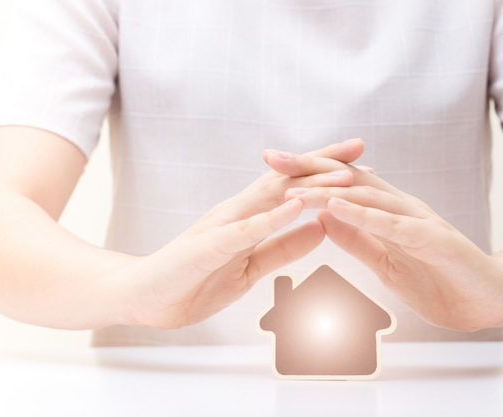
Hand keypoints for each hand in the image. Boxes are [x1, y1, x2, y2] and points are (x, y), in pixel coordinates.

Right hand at [122, 139, 365, 328]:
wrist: (143, 296)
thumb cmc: (193, 280)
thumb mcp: (250, 267)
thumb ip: (282, 248)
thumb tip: (318, 231)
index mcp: (245, 219)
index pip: (289, 188)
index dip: (323, 175)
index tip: (359, 165)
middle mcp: (235, 213)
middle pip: (284, 180)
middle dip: (322, 163)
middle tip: (359, 147)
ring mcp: (220, 226)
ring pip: (268, 199)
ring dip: (307, 185)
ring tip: (342, 175)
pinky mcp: (207, 245)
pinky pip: (243, 230)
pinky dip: (271, 217)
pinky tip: (295, 207)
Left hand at [267, 154, 502, 331]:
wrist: (489, 299)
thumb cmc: (438, 279)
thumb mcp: (384, 260)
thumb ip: (356, 239)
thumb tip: (323, 219)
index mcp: (386, 211)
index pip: (341, 185)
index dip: (306, 173)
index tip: (271, 165)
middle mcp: (399, 207)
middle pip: (348, 179)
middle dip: (309, 167)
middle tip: (272, 157)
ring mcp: (416, 219)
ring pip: (366, 196)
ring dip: (328, 190)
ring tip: (294, 184)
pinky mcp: (431, 239)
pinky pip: (391, 225)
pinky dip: (362, 215)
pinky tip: (335, 208)